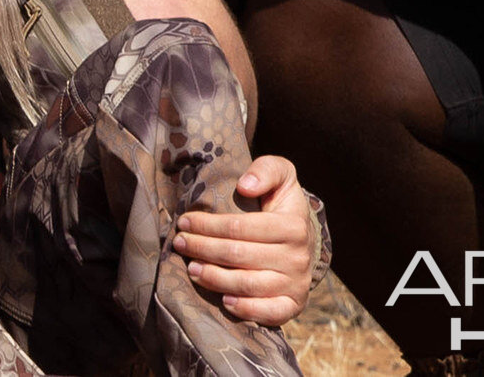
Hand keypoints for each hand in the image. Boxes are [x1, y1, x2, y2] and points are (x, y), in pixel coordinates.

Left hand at [171, 154, 315, 326]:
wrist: (303, 238)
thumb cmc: (280, 203)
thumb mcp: (280, 175)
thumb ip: (265, 170)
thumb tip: (245, 186)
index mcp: (293, 225)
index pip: (240, 228)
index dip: (207, 225)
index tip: (184, 221)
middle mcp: (297, 257)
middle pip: (238, 256)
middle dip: (202, 249)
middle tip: (179, 244)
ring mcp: (296, 283)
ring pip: (248, 285)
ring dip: (214, 278)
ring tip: (191, 269)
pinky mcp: (293, 304)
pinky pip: (270, 313)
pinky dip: (246, 309)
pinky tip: (224, 301)